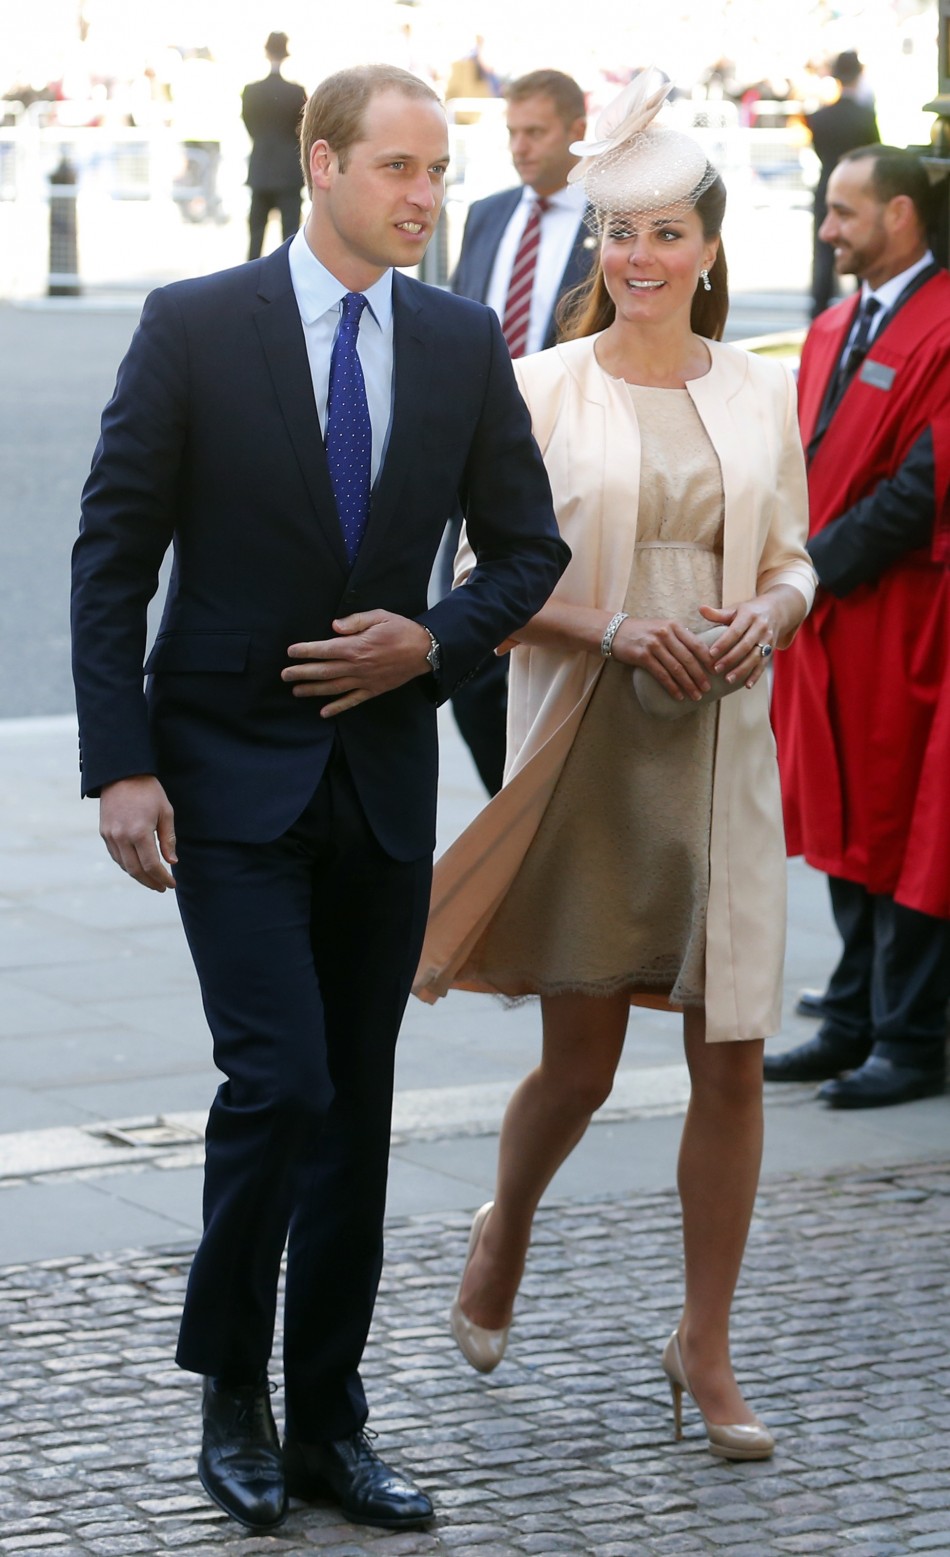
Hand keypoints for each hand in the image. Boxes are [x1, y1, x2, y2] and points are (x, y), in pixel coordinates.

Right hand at [99, 775, 176, 891]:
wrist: (122, 773)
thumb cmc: (148, 791)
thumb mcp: (165, 812)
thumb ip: (168, 839)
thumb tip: (172, 862)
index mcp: (139, 832)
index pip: (151, 865)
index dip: (162, 878)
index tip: (171, 884)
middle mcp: (122, 837)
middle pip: (135, 870)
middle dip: (150, 882)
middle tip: (161, 887)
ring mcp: (110, 836)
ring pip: (124, 865)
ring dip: (138, 876)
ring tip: (152, 880)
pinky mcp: (104, 832)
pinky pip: (115, 856)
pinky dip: (127, 865)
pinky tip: (137, 867)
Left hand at [282, 610, 431, 716]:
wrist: (425, 650)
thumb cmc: (401, 630)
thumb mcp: (379, 616)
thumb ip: (354, 621)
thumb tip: (333, 626)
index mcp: (356, 646)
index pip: (324, 650)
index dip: (305, 651)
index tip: (291, 652)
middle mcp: (357, 666)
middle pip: (323, 671)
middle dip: (301, 672)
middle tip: (284, 674)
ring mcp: (365, 680)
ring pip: (333, 688)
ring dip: (313, 690)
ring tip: (296, 690)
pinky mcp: (373, 690)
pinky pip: (352, 701)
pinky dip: (337, 707)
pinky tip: (324, 712)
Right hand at [611, 616, 715, 702]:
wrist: (614, 631)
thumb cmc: (642, 632)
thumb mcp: (662, 627)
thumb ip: (679, 637)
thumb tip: (699, 653)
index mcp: (674, 626)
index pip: (697, 644)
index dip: (708, 660)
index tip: (716, 672)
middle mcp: (666, 634)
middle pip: (688, 658)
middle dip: (700, 675)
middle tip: (708, 688)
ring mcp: (654, 645)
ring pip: (677, 668)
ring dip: (688, 684)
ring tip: (696, 695)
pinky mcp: (643, 656)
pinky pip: (662, 675)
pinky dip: (672, 687)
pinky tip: (678, 695)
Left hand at [698, 588, 797, 689]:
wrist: (777, 610)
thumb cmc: (750, 611)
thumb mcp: (736, 609)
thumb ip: (718, 613)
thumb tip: (701, 609)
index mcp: (749, 615)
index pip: (735, 631)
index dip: (723, 643)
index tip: (711, 653)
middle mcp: (761, 627)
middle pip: (745, 646)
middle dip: (730, 659)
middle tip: (716, 669)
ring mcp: (768, 639)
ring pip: (755, 657)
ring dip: (742, 670)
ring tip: (728, 679)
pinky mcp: (772, 649)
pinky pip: (763, 664)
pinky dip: (756, 675)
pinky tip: (746, 685)